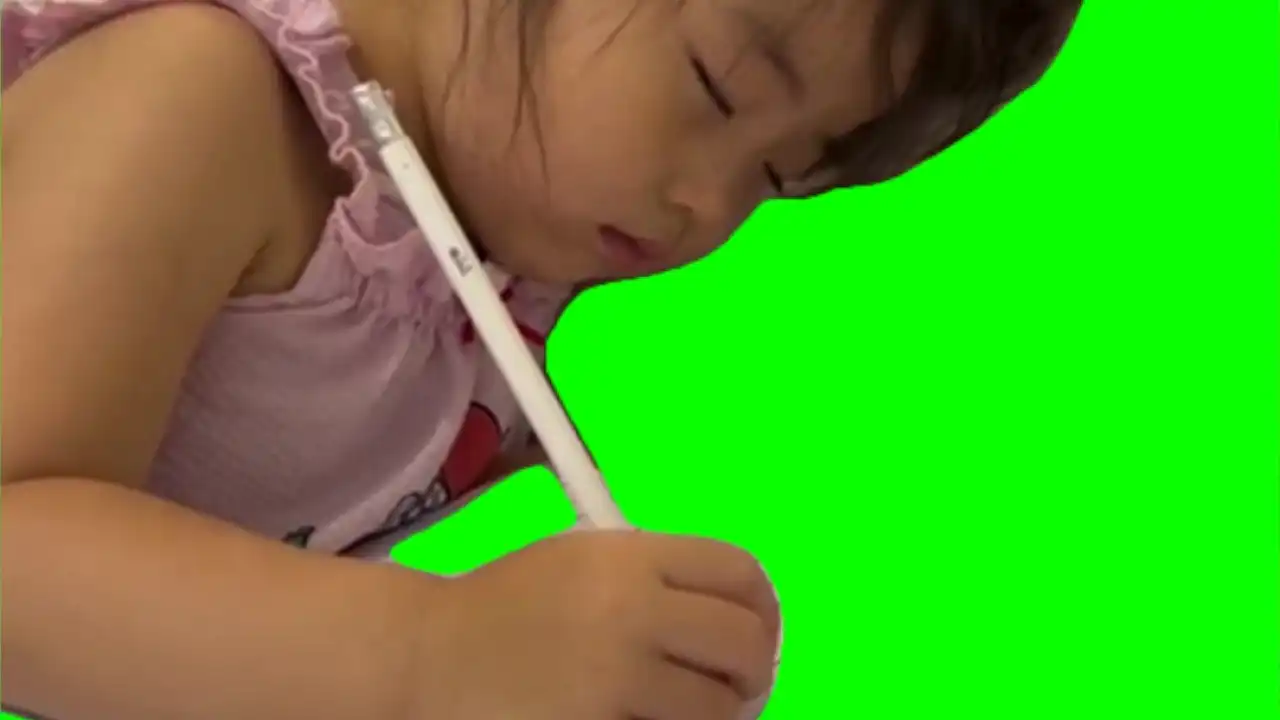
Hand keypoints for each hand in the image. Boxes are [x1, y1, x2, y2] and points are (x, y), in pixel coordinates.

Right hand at [406, 530, 779, 719]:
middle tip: (738, 689)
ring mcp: (619, 676)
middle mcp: (635, 610)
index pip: (741, 572)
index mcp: (632, 556)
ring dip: (716, 716)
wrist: (428, 655)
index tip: (757, 633)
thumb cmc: (504, 606)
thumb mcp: (579, 559)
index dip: (763, 608)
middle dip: (753, 673)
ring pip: (718, 709)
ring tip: (689, 714)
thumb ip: (651, 575)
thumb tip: (730, 617)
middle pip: (746, 644)